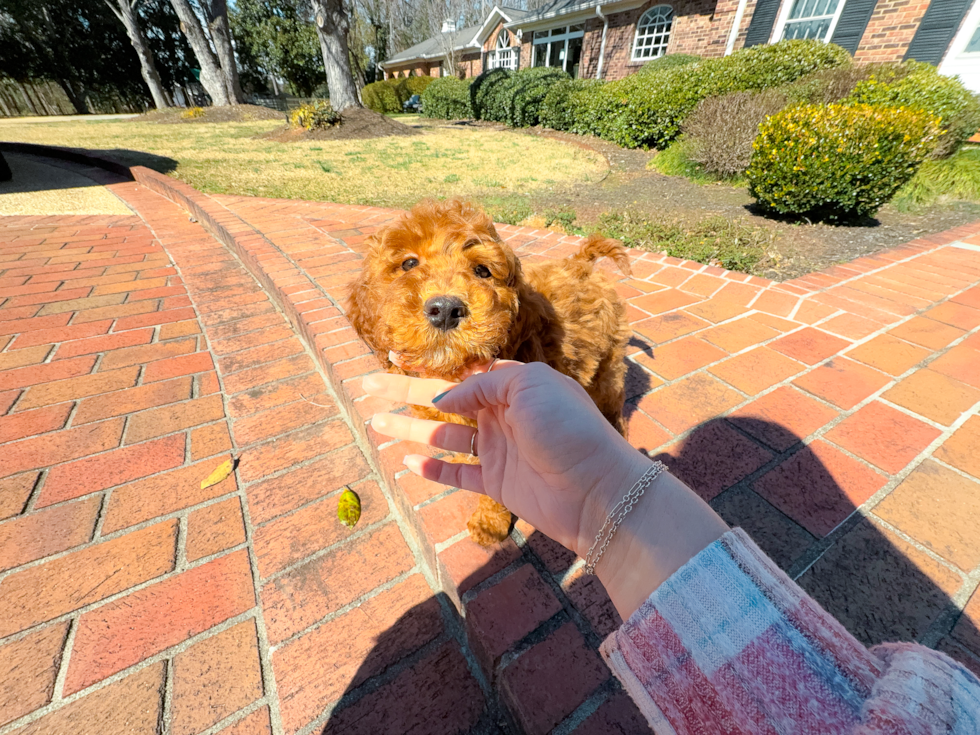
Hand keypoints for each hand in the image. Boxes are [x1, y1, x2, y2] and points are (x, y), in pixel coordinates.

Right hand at [364, 360, 650, 558]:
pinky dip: (433, 469)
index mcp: (510, 385)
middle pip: (441, 402)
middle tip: (365, 387)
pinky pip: (458, 473)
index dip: (426, 368)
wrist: (596, 489)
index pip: (459, 373)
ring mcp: (498, 449)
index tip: (391, 359)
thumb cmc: (567, 428)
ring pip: (443, 437)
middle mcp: (501, 414)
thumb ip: (482, 385)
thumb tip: (443, 398)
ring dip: (409, 430)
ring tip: (375, 423)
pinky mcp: (497, 482)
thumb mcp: (528, 386)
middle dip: (403, 394)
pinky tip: (407, 463)